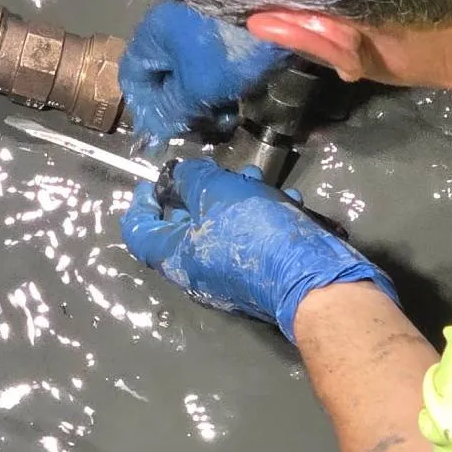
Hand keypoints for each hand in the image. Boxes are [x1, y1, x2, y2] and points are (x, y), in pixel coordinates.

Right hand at [119, 0, 288, 145]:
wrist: (282, 8)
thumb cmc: (229, 49)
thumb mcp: (196, 89)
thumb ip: (171, 112)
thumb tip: (156, 129)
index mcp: (153, 34)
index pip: (133, 78)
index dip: (145, 109)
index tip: (167, 130)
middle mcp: (173, 27)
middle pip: (166, 80)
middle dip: (184, 110)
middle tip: (203, 127)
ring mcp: (203, 27)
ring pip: (193, 76)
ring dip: (207, 103)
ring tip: (226, 115)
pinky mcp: (231, 30)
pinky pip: (216, 66)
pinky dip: (224, 87)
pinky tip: (239, 99)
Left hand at [121, 159, 396, 342]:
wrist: (312, 279)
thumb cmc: (255, 232)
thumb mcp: (216, 192)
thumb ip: (189, 179)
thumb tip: (175, 176)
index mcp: (175, 258)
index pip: (138, 232)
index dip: (142, 202)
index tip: (158, 179)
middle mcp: (197, 272)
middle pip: (185, 226)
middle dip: (204, 190)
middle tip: (223, 172)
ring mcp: (229, 278)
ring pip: (223, 228)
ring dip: (239, 198)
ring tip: (261, 181)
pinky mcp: (260, 277)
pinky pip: (251, 241)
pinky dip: (264, 217)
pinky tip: (287, 202)